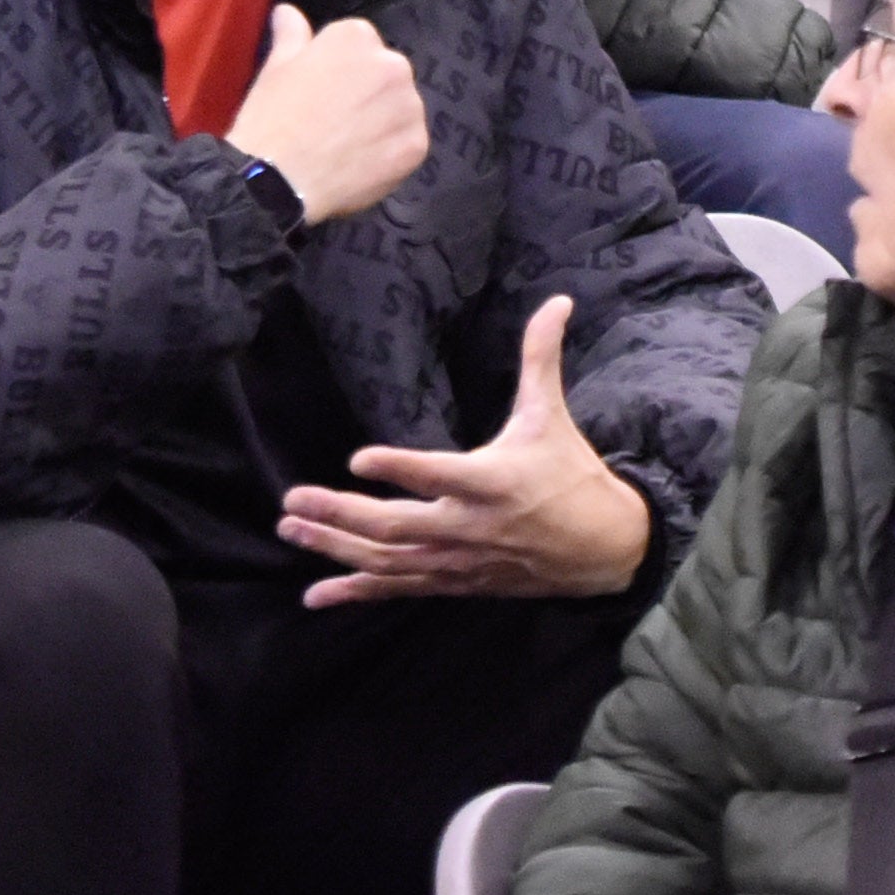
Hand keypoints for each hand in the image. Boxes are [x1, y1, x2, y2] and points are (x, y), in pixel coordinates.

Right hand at [224, 0, 427, 225]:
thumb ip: (291, 34)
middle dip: (367, 91)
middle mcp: (393, 64)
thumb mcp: (276, 67)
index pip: (359, 44)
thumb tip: (288, 12)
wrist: (277, 179)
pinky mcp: (416, 145)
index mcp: (357, 36)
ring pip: (400, 108)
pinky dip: (391, 153)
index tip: (322, 90)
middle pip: (386, 74)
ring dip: (383, 121)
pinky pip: (408, 143)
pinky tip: (362, 164)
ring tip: (348, 144)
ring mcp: (409, 106)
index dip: (339, 70)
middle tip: (334, 118)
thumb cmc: (273, 117)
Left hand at [278, 293, 651, 605]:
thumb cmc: (571, 475)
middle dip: (340, 514)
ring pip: (388, 560)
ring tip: (290, 528)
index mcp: (494, 481)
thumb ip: (540, 358)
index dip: (399, 470)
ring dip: (335, 547)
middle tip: (291, 499)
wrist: (605, 550)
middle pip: (397, 526)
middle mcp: (470, 526)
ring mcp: (459, 560)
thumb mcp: (552, 415)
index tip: (356, 459)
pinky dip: (356, 592)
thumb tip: (559, 299)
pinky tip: (314, 595)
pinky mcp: (455, 582)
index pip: (439, 476)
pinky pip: (398, 589)